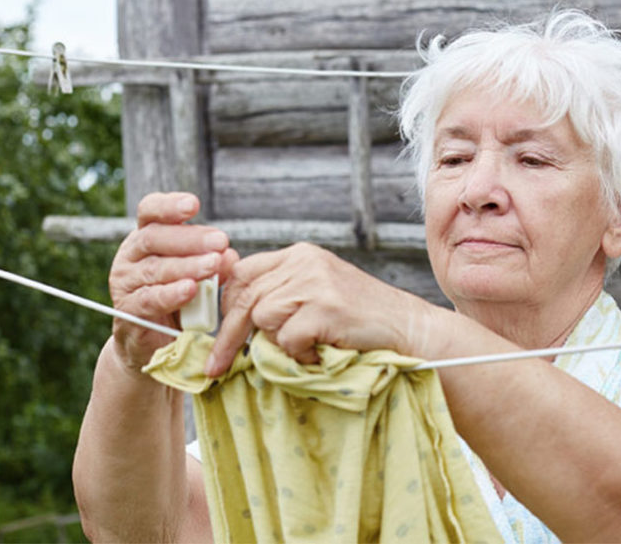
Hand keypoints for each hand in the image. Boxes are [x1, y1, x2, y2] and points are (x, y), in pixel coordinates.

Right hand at [108, 192, 237, 373]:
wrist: (156, 342)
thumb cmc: (181, 299)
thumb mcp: (200, 276)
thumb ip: (214, 264)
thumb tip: (230, 255)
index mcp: (147, 238)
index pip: (150, 211)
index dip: (169, 206)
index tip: (194, 205)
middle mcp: (131, 256)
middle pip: (155, 237)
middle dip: (191, 239)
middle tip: (220, 241)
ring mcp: (125, 283)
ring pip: (154, 268)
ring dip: (187, 266)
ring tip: (213, 265)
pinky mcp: (128, 310)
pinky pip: (149, 299)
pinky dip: (171, 294)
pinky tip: (190, 289)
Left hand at [206, 242, 428, 376]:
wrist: (407, 327)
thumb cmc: (360, 318)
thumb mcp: (317, 292)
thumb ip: (281, 293)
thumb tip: (228, 315)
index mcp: (300, 254)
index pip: (242, 272)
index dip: (224, 305)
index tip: (213, 332)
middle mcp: (305, 261)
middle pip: (244, 297)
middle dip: (227, 336)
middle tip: (217, 366)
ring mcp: (316, 282)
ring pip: (263, 319)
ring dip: (280, 344)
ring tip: (308, 347)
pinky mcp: (326, 307)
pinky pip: (287, 339)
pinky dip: (300, 355)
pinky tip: (321, 352)